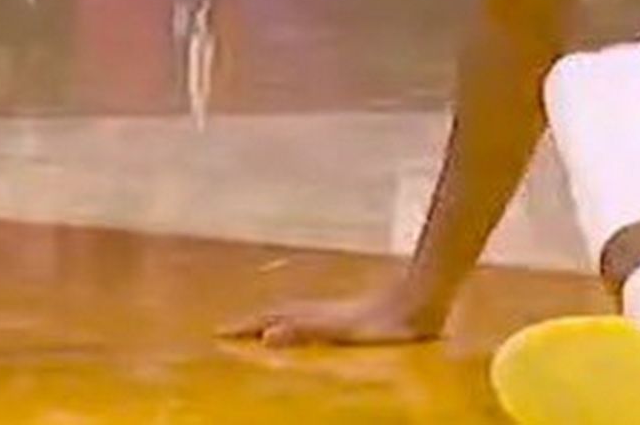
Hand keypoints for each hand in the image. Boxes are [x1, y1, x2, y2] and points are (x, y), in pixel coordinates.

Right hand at [218, 287, 447, 347]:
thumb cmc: (386, 323)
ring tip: (260, 328)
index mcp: (315, 316)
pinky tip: (308, 329)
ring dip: (275, 320)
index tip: (217, 333)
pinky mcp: (354, 317)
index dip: (246, 326)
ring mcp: (337, 312)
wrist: (421, 303)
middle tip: (230, 330)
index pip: (271, 319)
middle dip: (254, 321)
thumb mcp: (343, 331)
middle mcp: (322, 311)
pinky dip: (298, 322)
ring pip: (297, 313)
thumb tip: (269, 335)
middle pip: (280, 313)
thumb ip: (306, 331)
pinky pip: (314, 319)